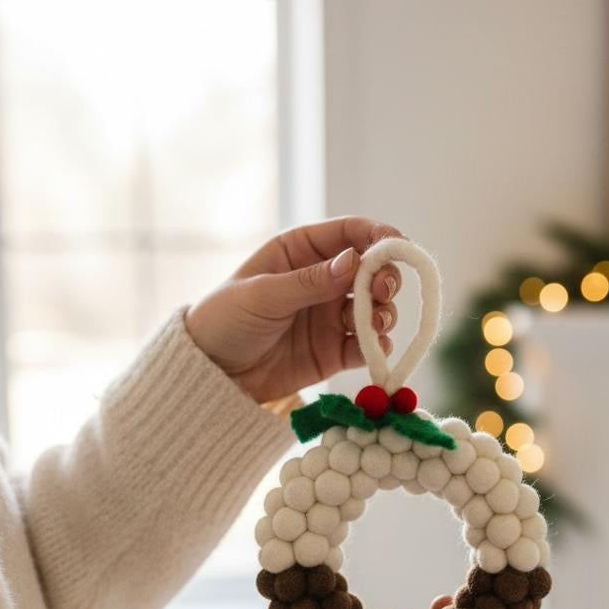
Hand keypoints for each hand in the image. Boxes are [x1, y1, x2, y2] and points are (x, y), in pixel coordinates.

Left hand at [185, 216, 403, 402]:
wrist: (211, 375)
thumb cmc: (224, 321)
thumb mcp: (262, 296)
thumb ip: (309, 281)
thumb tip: (354, 261)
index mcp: (300, 251)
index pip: (349, 233)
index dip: (377, 236)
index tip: (398, 246)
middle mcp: (322, 280)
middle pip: (371, 270)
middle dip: (386, 278)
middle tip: (384, 291)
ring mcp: (330, 316)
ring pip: (375, 308)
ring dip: (384, 312)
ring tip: (377, 323)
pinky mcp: (334, 351)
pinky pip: (366, 345)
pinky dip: (377, 345)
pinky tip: (375, 347)